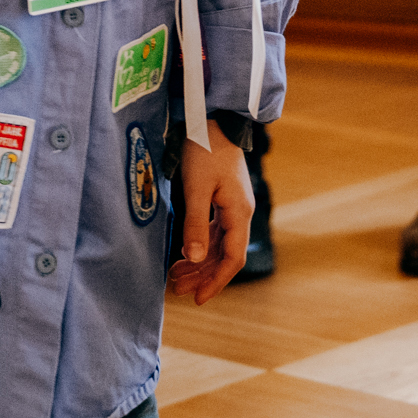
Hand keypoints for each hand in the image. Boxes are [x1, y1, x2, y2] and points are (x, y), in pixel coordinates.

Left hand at [169, 121, 252, 303]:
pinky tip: (185, 252)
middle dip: (203, 275)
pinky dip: (200, 245)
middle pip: (225, 254)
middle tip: (178, 290)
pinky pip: (215, 231)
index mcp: (239, 213)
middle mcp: (240, 213)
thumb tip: (195, 258)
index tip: (198, 298)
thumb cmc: (205, 150)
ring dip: (200, 262)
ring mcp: (233, 205)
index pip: (232, 258)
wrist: (214, 119)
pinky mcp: (224, 198)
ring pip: (219, 244)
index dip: (216, 281)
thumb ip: (196, 223)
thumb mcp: (197, 188)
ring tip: (176, 276)